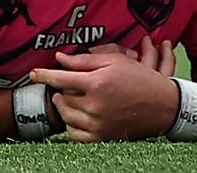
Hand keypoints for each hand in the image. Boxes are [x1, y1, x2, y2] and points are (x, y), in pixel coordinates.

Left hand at [29, 40, 173, 143]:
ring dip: (65, 106)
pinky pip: (74, 134)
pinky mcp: (101, 137)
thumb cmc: (141, 80)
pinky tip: (78, 115)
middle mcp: (95, 105)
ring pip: (66, 115)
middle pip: (63, 97)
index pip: (61, 78)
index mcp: (98, 82)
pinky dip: (71, 125)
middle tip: (69, 83)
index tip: (34, 73)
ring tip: (71, 98)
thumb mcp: (116, 61)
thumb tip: (61, 59)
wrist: (162, 106)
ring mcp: (97, 124)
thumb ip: (86, 60)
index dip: (45, 75)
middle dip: (62, 89)